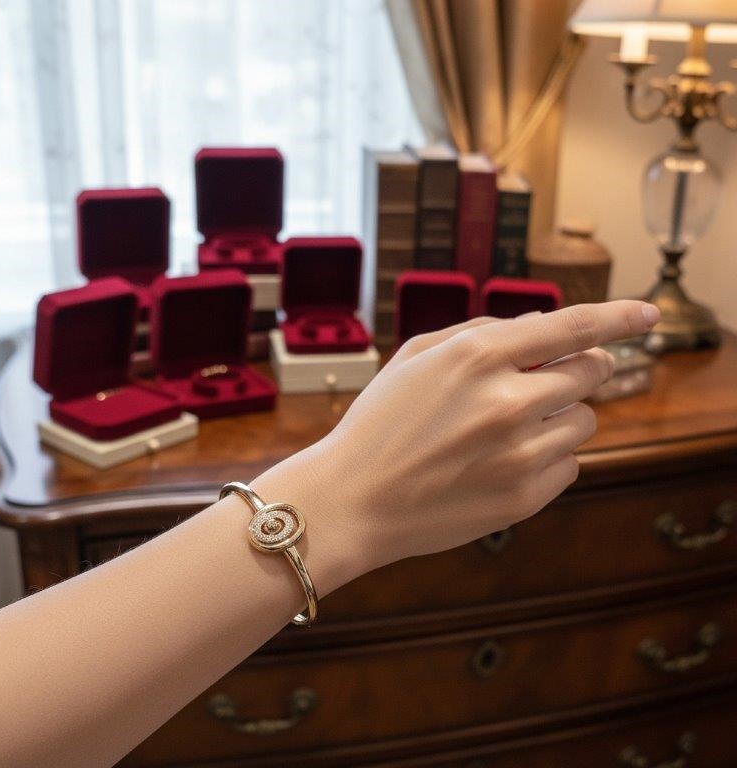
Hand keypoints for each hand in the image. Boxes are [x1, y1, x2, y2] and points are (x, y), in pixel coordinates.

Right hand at [255, 300, 658, 590]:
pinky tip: (503, 462)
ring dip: (561, 417)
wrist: (352, 500)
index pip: (572, 326)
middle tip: (550, 379)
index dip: (618, 317)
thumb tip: (540, 327)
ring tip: (511, 429)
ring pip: (585, 422)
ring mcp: (519, 453)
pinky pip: (569, 465)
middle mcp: (507, 400)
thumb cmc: (379, 424)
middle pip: (590, 372)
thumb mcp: (415, 358)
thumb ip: (479, 332)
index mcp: (477, 356)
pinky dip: (549, 457)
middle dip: (579, 369)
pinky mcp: (523, 497)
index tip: (647, 313)